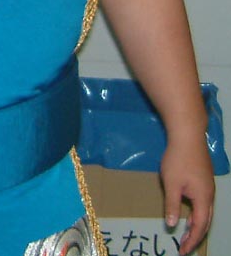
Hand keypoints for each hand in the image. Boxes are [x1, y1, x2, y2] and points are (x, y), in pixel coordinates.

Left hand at [160, 136, 214, 253]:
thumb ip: (173, 205)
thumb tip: (173, 225)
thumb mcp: (171, 183)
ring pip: (206, 212)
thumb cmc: (178, 160)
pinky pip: (204, 203)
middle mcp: (210, 195)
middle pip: (206, 222)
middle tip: (185, 247)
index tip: (182, 251)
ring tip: (186, 234)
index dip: (191, 240)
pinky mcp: (205, 179)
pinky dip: (198, 213)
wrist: (188, 136)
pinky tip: (189, 213)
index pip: (199, 226)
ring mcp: (209, 187)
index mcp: (203, 199)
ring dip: (197, 225)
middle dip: (195, 236)